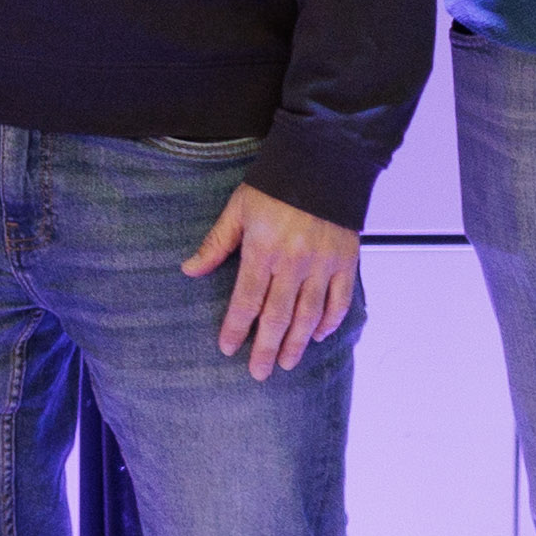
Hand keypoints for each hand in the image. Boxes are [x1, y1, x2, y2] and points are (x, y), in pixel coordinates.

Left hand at [182, 184, 358, 376]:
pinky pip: (339, 300)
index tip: (228, 349)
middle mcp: (294, 263)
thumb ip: (216, 243)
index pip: (246, 300)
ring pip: (309, 315)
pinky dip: (330, 321)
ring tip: (287, 363)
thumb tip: (189, 270)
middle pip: (278, 316)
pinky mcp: (346, 261)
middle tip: (259, 373)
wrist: (322, 162)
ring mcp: (323, 264)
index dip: (236, 328)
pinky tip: (318, 336)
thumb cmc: (275, 184)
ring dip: (297, 343)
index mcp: (263, 250)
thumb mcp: (237, 209)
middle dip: (267, 348)